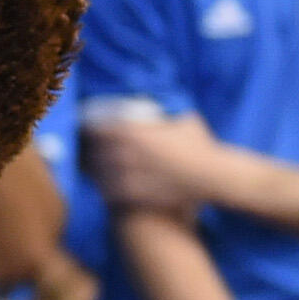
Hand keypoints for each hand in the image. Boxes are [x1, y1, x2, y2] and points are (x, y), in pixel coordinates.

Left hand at [83, 112, 232, 216]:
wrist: (213, 177)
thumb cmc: (203, 147)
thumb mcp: (186, 121)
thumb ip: (170, 113)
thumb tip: (164, 104)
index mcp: (138, 134)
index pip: (102, 129)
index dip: (91, 130)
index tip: (85, 129)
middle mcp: (130, 154)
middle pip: (96, 152)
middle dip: (88, 151)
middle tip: (84, 152)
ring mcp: (132, 175)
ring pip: (100, 173)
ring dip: (94, 171)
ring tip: (90, 170)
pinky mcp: (137, 194)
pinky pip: (111, 192)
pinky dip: (105, 190)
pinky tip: (103, 189)